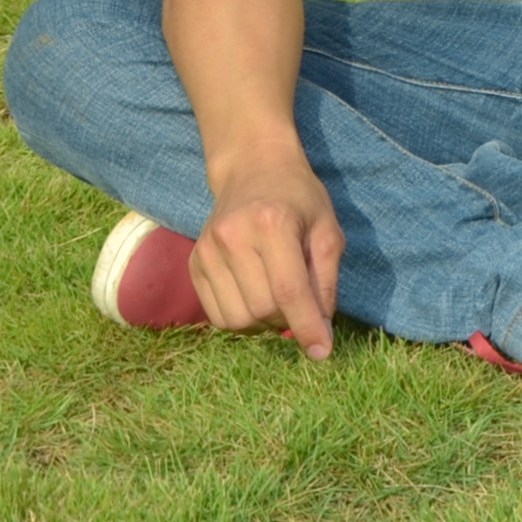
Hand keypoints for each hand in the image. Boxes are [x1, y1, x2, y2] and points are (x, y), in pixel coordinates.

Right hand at [191, 150, 345, 357]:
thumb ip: (326, 282)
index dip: (308, 326)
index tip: (322, 352)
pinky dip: (241, 319)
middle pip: (261, 309)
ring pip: (236, 320)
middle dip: (288, 320)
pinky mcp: (193, 263)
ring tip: (278, 299)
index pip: (289, 290)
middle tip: (301, 304)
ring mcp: (207, 251)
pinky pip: (216, 315)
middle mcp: (233, 237)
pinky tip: (255, 296)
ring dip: (264, 323)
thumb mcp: (328, 232)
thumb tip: (320, 333)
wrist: (253, 170)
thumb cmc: (300, 200)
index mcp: (274, 224)